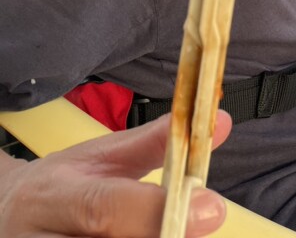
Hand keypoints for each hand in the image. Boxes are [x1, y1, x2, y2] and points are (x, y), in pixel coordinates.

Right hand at [0, 110, 231, 236]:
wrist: (6, 217)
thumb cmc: (64, 185)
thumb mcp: (102, 156)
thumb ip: (157, 143)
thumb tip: (220, 122)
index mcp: (53, 196)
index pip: (105, 208)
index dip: (158, 212)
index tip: (213, 208)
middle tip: (198, 227)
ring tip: (174, 230)